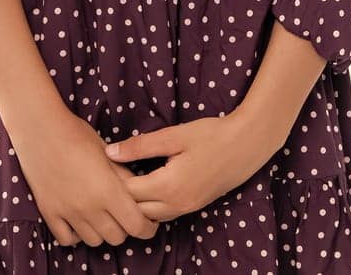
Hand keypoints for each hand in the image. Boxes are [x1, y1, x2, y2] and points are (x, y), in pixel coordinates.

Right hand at [12, 108, 160, 246]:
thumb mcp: (109, 154)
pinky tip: (80, 220)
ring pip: (94, 241)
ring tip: (102, 216)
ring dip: (102, 232)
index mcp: (109, 191)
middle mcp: (89, 207)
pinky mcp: (49, 213)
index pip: (137, 226)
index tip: (148, 221)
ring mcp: (68, 213)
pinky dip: (77, 235)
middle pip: (117, 237)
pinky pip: (68, 240)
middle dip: (126, 228)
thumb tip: (142, 195)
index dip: (147, 227)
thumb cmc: (78, 135)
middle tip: (124, 215)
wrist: (40, 129)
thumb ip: (126, 178)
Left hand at [102, 109, 282, 222]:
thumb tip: (109, 152)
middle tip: (109, 174)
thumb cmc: (211, 135)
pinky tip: (146, 185)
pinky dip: (151, 205)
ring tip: (125, 180)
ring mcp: (186, 208)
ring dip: (136, 202)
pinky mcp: (194, 206)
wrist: (248, 144)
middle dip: (121, 195)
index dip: (112, 180)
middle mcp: (176, 204)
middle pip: (136, 210)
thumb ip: (140, 146)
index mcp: (168, 186)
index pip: (128, 193)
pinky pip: (164, 213)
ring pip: (150, 216)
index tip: (102, 164)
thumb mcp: (174, 135)